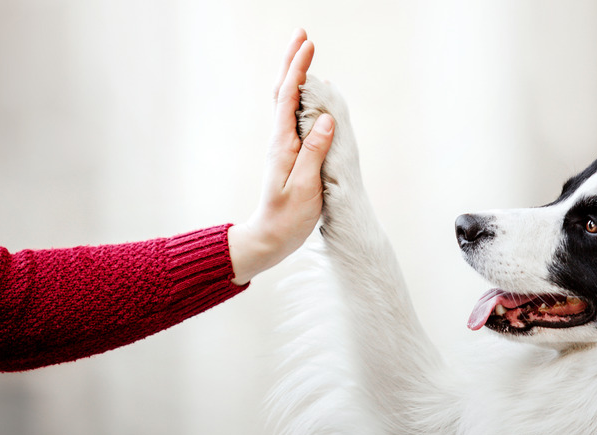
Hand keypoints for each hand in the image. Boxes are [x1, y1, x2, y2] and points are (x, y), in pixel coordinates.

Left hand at [228, 29, 334, 284]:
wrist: (270, 237)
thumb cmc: (287, 217)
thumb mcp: (304, 187)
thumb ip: (314, 151)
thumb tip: (325, 118)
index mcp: (283, 144)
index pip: (288, 97)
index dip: (298, 69)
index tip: (308, 45)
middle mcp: (281, 140)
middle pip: (282, 92)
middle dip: (293, 62)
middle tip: (302, 35)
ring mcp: (284, 146)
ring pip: (286, 102)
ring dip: (294, 76)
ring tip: (304, 54)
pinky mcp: (290, 154)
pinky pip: (293, 117)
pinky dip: (299, 97)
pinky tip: (309, 94)